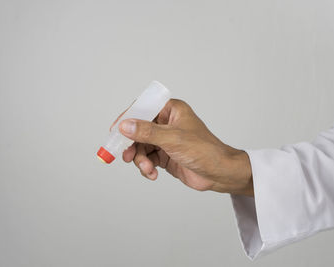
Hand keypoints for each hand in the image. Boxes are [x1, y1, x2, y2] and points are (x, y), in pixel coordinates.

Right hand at [116, 99, 253, 195]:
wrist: (219, 173)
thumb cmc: (204, 150)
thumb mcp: (173, 139)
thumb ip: (147, 132)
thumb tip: (125, 126)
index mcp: (171, 110)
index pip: (143, 108)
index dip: (127, 118)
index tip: (114, 130)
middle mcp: (167, 123)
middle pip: (138, 130)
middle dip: (132, 145)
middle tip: (126, 156)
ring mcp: (166, 140)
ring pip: (141, 147)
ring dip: (140, 159)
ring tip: (146, 168)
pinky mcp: (165, 155)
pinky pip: (147, 159)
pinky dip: (146, 167)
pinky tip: (152, 174)